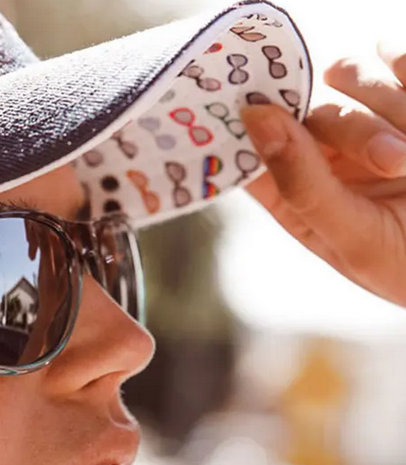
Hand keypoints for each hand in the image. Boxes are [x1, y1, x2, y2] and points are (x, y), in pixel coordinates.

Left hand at [241, 42, 405, 307]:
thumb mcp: (354, 238)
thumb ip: (302, 185)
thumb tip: (254, 119)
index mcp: (290, 190)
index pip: (247, 145)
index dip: (245, 123)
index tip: (252, 105)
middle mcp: (319, 148)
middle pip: (307, 105)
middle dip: (356, 131)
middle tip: (393, 165)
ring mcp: (362, 114)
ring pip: (348, 71)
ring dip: (391, 111)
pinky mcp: (401, 89)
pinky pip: (394, 56)